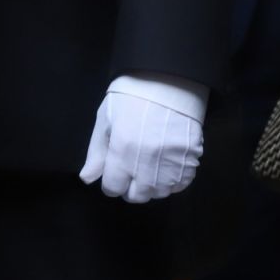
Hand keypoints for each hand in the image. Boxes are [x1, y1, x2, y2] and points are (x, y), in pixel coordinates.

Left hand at [79, 84, 204, 202]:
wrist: (167, 83)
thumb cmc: (130, 98)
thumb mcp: (105, 120)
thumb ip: (96, 152)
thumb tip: (87, 179)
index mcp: (122, 152)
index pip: (113, 187)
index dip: (110, 182)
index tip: (112, 173)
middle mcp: (147, 164)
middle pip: (137, 196)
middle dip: (129, 188)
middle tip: (129, 172)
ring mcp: (172, 164)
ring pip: (159, 194)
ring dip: (150, 187)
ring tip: (147, 168)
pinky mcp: (191, 161)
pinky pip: (180, 185)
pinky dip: (171, 182)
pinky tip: (164, 167)